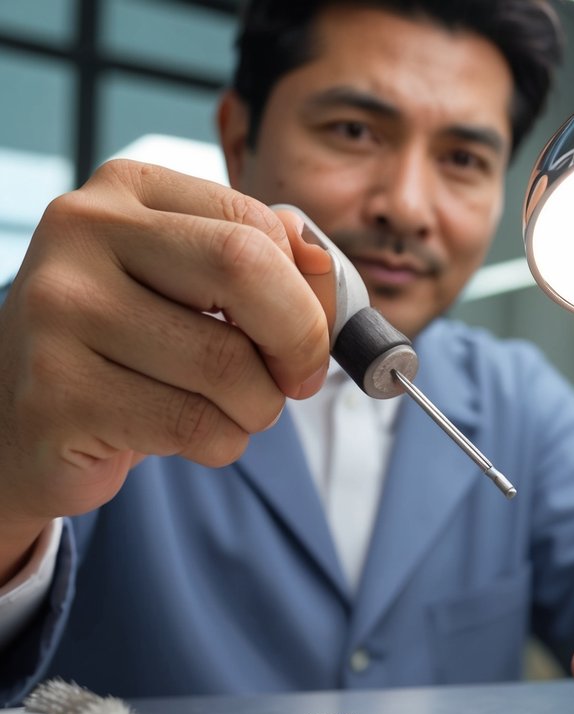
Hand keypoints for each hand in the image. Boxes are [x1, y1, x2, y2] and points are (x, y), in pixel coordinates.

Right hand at [0, 161, 332, 566]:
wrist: (26, 419)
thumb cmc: (136, 347)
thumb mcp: (197, 288)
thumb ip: (269, 265)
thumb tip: (322, 263)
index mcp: (126, 190)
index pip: (256, 224)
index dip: (308, 294)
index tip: (309, 339)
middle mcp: (81, 232)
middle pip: (244, 267)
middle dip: (298, 338)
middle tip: (296, 380)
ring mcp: (58, 310)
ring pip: (227, 364)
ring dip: (257, 407)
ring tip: (226, 410)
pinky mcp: (55, 391)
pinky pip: (193, 424)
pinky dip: (220, 442)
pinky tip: (184, 435)